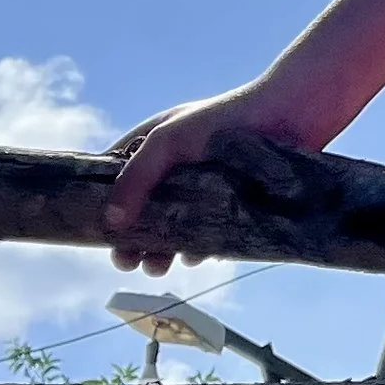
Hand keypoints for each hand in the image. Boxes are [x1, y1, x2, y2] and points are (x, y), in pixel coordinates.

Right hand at [104, 86, 323, 271]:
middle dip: (132, 237)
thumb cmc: (226, 119)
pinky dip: (198, 246)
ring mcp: (206, 186)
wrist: (293, 118)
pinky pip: (209, 232)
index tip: (91, 230)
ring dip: (161, 249)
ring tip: (156, 266)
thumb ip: (137, 177)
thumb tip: (110, 221)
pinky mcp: (234, 204)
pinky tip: (193, 256)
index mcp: (156, 144)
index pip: (116, 174)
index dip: (101, 200)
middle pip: (143, 208)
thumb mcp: (168, 141)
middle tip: (126, 261)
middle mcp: (178, 167)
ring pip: (174, 224)